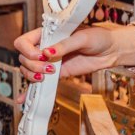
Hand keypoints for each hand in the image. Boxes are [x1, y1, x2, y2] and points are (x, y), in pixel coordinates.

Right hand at [14, 24, 134, 82]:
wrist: (111, 50)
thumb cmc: (98, 37)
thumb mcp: (81, 38)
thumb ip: (64, 45)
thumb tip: (47, 53)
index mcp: (46, 34)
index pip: (24, 41)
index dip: (27, 49)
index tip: (40, 55)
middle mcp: (43, 48)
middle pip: (23, 58)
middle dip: (33, 65)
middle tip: (49, 68)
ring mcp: (48, 62)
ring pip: (27, 70)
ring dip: (32, 75)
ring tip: (48, 75)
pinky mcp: (56, 75)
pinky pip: (39, 82)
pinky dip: (30, 91)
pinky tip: (23, 99)